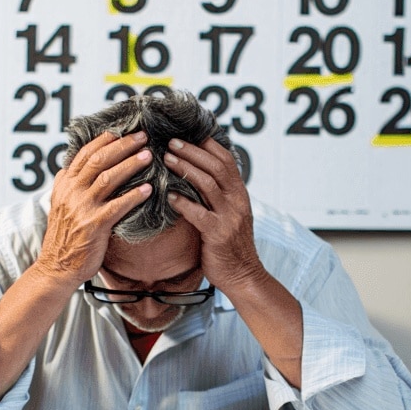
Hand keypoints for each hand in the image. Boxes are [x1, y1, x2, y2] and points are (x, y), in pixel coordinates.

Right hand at [35, 131, 152, 285]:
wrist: (56, 267)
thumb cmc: (65, 237)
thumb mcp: (61, 204)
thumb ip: (71, 185)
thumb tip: (79, 166)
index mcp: (64, 184)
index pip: (84, 153)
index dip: (104, 140)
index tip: (121, 131)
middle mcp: (71, 192)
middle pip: (99, 159)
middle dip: (123, 145)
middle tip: (142, 136)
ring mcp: (82, 208)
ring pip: (109, 177)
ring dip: (131, 164)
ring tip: (148, 156)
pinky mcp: (94, 225)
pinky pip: (118, 206)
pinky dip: (134, 195)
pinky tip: (148, 189)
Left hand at [164, 138, 266, 291]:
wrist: (244, 276)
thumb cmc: (229, 246)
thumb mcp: (229, 215)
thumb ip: (216, 197)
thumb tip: (194, 176)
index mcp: (240, 194)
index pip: (225, 160)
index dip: (206, 144)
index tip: (186, 133)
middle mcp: (237, 201)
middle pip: (216, 166)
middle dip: (192, 151)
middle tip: (170, 141)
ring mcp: (230, 217)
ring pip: (208, 184)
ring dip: (186, 168)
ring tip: (166, 159)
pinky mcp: (218, 234)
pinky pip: (199, 213)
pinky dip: (183, 202)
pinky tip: (169, 195)